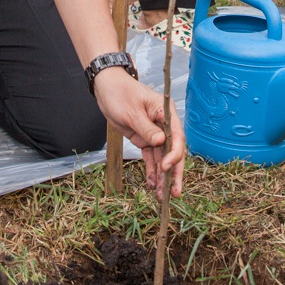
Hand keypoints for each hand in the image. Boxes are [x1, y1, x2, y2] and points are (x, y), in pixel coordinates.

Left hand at [93, 69, 183, 196]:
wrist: (106, 88)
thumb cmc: (120, 93)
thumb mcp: (132, 111)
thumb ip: (147, 128)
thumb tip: (162, 142)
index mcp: (166, 112)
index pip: (177, 136)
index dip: (175, 154)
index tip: (166, 167)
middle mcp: (164, 124)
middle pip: (173, 151)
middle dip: (174, 173)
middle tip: (175, 192)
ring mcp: (155, 133)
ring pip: (162, 158)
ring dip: (163, 177)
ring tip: (161, 196)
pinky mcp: (145, 139)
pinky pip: (151, 158)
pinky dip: (152, 171)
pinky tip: (152, 186)